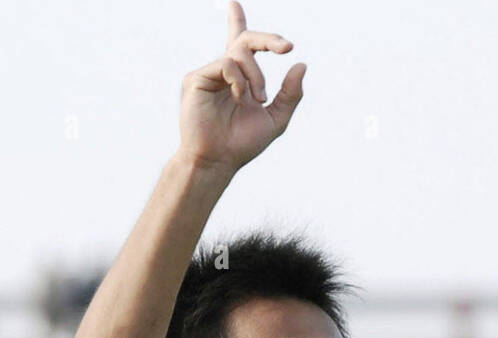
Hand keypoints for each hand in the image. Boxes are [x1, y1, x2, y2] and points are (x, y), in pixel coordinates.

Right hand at [178, 2, 305, 174]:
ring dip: (256, 75)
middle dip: (269, 39)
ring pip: (239, 52)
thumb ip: (290, 95)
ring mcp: (208, 74)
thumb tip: (301, 64)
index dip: (237, 20)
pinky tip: (240, 98)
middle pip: (246, 40)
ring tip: (258, 99)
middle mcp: (223, 73)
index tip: (235, 5)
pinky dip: (239, 79)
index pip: (239, 44)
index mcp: (239, 80)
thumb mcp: (275, 120)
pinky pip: (226, 63)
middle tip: (286, 48)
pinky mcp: (196, 79)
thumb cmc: (242, 145)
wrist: (218, 161)